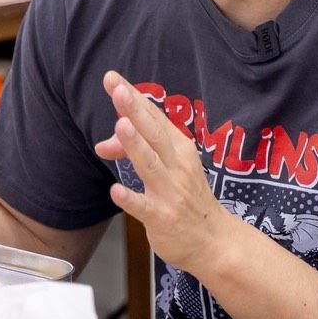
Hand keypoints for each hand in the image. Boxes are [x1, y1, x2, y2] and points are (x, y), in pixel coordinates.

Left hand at [94, 72, 230, 272]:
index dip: (134, 97)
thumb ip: (133, 151)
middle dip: (134, 110)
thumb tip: (103, 143)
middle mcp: (176, 165)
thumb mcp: (165, 169)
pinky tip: (116, 190)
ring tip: (120, 126)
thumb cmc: (186, 198)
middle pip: (153, 133)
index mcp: (178, 148)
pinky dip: (131, 198)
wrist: (214, 240)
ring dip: (135, 145)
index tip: (113, 78)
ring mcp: (170, 191)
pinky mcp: (163, 218)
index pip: (153, 117)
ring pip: (150, 164)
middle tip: (117, 89)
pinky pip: (144, 207)